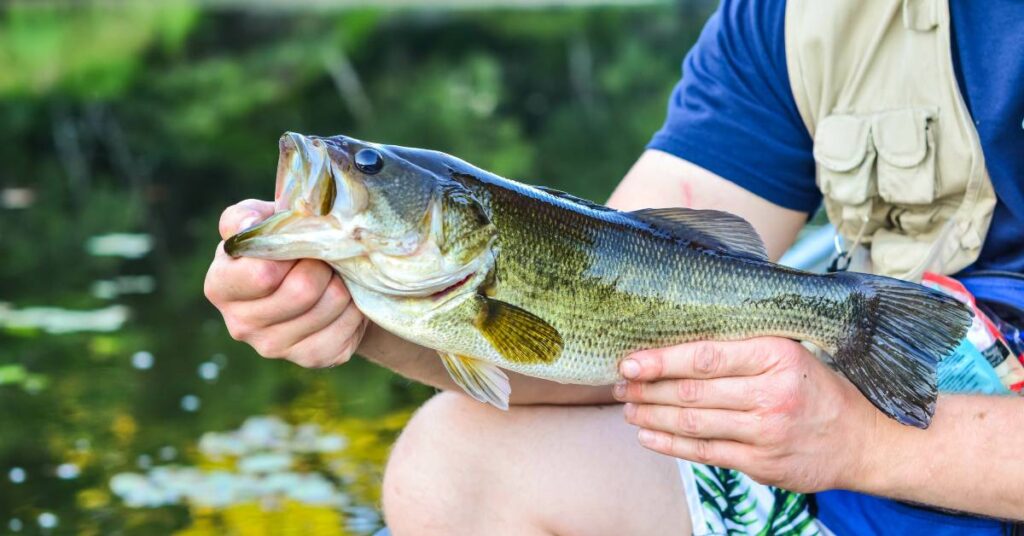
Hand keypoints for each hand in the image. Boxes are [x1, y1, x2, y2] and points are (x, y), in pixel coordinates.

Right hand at [203, 199, 368, 367]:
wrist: (315, 280)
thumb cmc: (282, 245)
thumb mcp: (261, 223)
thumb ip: (246, 218)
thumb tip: (248, 225)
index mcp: (220, 286)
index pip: (262, 274)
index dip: (290, 252)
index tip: (297, 243)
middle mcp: (240, 324)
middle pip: (303, 290)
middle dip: (323, 265)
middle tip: (324, 257)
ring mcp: (274, 348)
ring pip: (330, 304)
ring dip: (342, 282)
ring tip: (334, 275)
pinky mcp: (311, 358)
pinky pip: (347, 327)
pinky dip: (354, 307)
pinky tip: (344, 299)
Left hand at [612, 338, 880, 492]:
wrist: (861, 442)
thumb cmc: (815, 389)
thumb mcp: (789, 353)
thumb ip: (742, 346)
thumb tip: (678, 337)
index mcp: (776, 355)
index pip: (705, 357)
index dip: (660, 360)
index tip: (628, 360)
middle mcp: (772, 394)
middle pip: (693, 391)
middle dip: (647, 389)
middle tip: (618, 385)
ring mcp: (766, 432)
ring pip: (693, 423)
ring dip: (652, 416)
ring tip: (628, 409)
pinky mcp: (761, 463)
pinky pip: (705, 453)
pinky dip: (670, 445)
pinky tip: (648, 435)